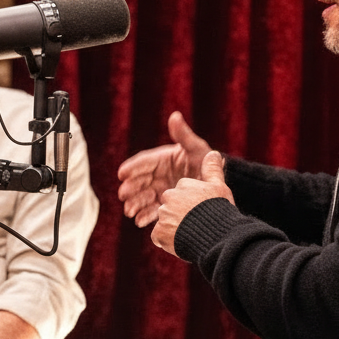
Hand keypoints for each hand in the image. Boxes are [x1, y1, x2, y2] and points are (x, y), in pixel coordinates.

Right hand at [117, 111, 210, 227]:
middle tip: (123, 194)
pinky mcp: (164, 204)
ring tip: (129, 211)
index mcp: (162, 159)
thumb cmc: (206, 161)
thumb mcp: (197, 148)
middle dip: (130, 188)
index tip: (122, 173)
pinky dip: (145, 216)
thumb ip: (184, 135)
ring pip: (143, 197)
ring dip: (135, 204)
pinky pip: (152, 211)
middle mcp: (158, 174)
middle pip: (139, 181)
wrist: (216, 184)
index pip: (144, 162)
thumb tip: (175, 116)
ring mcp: (160, 190)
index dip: (132, 167)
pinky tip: (139, 222)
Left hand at [150, 151, 232, 256]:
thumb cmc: (219, 209)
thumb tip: (214, 152)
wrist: (216, 235)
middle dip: (181, 215)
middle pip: (172, 207)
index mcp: (182, 185)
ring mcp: (163, 215)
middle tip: (196, 224)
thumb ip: (213, 169)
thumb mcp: (219, 186)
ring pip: (166, 222)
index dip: (193, 204)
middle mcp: (169, 198)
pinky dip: (168, 241)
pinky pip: (159, 237)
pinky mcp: (158, 233)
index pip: (183, 194)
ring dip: (175, 228)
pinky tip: (182, 242)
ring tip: (191, 235)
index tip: (202, 211)